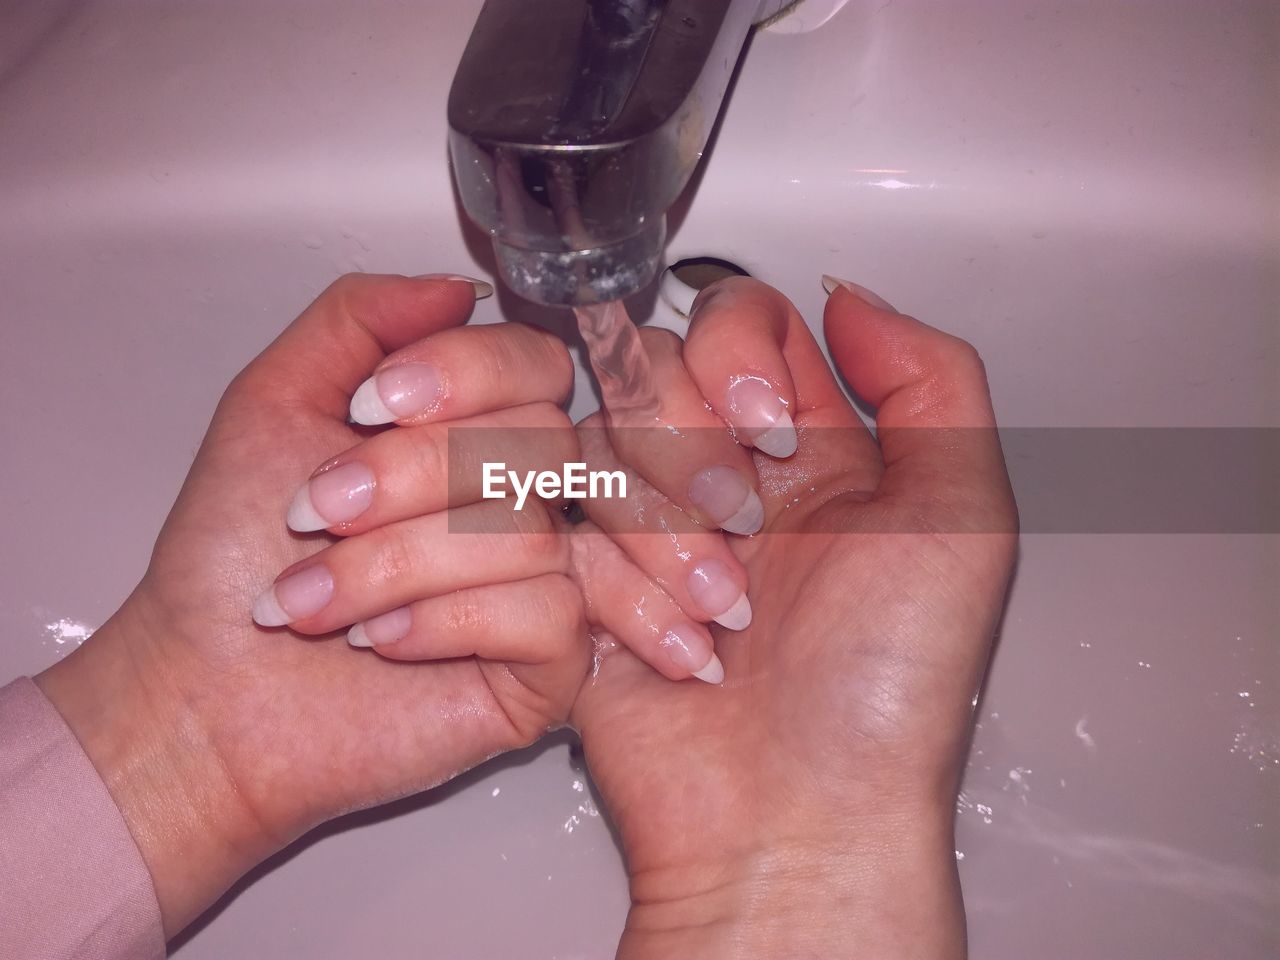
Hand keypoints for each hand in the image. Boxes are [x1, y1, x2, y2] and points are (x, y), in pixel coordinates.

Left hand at [35, 274, 589, 936]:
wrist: (207, 685)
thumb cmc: (235, 554)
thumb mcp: (276, 401)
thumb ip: (359, 319)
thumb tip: (458, 288)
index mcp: (471, 430)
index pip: (534, 362)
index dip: (461, 375)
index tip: (368, 408)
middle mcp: (520, 498)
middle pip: (535, 440)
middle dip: (404, 477)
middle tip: (315, 514)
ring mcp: (544, 581)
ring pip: (524, 532)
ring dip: (392, 565)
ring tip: (314, 601)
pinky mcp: (550, 666)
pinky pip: (545, 614)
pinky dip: (442, 625)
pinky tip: (382, 644)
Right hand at [570, 277, 1017, 958]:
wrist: (799, 819)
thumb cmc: (886, 689)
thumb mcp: (962, 517)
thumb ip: (931, 381)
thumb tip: (849, 296)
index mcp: (817, 450)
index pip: (744, 322)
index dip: (739, 353)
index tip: (770, 424)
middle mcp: (729, 477)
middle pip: (656, 371)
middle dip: (695, 448)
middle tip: (748, 523)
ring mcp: (653, 531)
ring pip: (601, 447)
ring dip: (667, 536)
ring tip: (726, 616)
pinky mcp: (587, 588)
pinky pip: (561, 535)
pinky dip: (628, 599)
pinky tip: (686, 657)